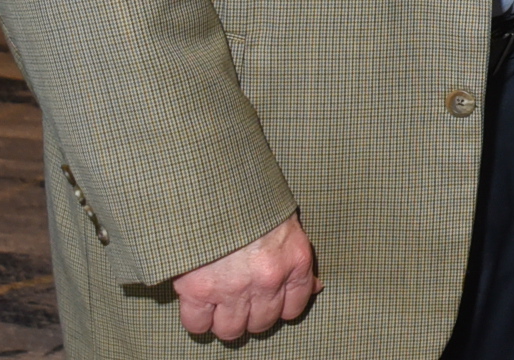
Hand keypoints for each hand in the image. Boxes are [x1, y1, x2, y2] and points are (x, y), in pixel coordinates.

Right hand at [174, 211, 317, 339]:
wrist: (218, 184)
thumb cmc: (254, 199)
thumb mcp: (288, 223)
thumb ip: (298, 258)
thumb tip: (315, 287)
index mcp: (295, 261)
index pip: (294, 307)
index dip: (279, 308)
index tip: (268, 303)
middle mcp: (268, 280)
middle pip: (262, 323)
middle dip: (251, 316)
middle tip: (241, 303)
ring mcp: (232, 287)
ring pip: (231, 329)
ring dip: (225, 321)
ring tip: (220, 306)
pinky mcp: (198, 290)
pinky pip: (197, 324)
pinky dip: (198, 319)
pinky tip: (199, 306)